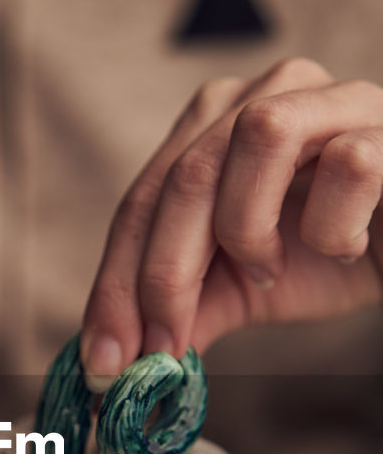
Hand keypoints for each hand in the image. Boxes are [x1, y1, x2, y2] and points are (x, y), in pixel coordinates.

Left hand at [81, 57, 382, 378]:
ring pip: (258, 137)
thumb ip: (183, 309)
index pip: (143, 199)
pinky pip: (349, 163)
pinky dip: (334, 225)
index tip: (103, 357)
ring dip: (249, 227)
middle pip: (185, 174)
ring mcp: (332, 97)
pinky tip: (346, 246)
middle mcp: (266, 93)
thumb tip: (114, 361)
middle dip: (163, 274)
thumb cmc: (335, 249)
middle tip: (162, 347)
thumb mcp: (243, 286)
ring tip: (271, 270)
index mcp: (216, 123)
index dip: (116, 281)